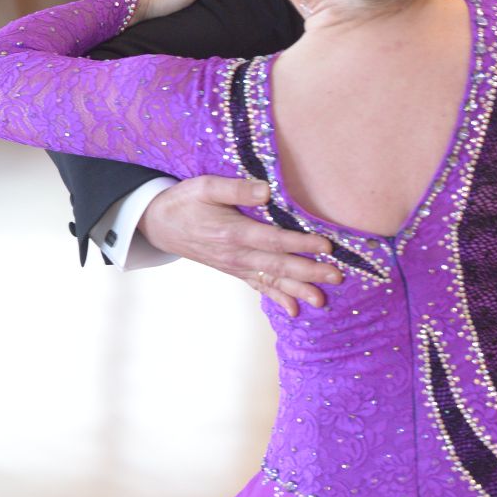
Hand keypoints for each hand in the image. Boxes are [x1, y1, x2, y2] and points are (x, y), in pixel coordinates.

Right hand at [138, 175, 343, 317]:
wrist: (159, 224)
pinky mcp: (234, 270)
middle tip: (337, 276)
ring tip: (321, 301)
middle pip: (278, 264)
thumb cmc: (185, 201)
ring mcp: (235, 266)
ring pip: (271, 280)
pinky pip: (258, 286)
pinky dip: (276, 298)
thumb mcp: (205, 187)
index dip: (301, 244)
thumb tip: (266, 191)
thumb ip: (236, 189)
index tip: (326, 246)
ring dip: (298, 290)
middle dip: (309, 272)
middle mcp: (236, 255)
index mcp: (232, 232)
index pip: (273, 240)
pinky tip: (294, 310)